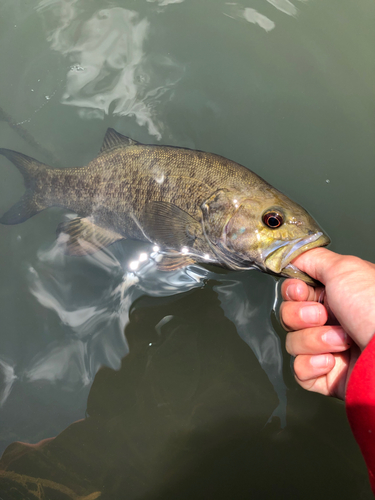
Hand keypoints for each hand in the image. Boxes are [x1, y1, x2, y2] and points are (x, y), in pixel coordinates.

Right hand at [280, 248, 374, 399]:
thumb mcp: (345, 268)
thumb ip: (313, 258)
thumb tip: (292, 256)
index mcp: (335, 295)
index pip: (293, 292)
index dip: (291, 292)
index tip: (301, 291)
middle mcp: (331, 320)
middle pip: (288, 316)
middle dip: (301, 316)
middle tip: (324, 315)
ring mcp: (328, 349)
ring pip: (293, 343)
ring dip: (314, 340)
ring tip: (341, 340)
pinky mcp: (327, 376)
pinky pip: (300, 371)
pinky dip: (312, 365)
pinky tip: (332, 361)